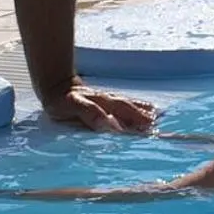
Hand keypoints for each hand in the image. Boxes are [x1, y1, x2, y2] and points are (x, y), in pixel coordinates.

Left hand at [41, 83, 158, 132]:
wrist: (55, 85)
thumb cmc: (62, 100)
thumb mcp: (73, 106)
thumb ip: (90, 114)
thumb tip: (110, 125)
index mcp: (103, 102)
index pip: (123, 111)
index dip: (135, 118)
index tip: (149, 128)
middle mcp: (109, 99)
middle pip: (129, 107)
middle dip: (143, 116)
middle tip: (157, 126)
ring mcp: (109, 98)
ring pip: (129, 104)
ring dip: (143, 110)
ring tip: (157, 117)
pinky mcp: (107, 100)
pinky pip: (126, 103)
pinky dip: (138, 105)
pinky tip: (146, 109)